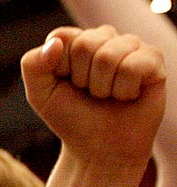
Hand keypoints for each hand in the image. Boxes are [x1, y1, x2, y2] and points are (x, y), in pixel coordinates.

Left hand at [22, 24, 166, 167]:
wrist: (99, 149)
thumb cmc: (71, 118)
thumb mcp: (39, 94)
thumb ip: (33, 64)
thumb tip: (55, 42)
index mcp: (77, 41)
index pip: (62, 37)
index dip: (60, 68)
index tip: (66, 85)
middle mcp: (105, 38)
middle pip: (85, 44)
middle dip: (81, 79)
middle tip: (90, 94)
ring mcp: (131, 47)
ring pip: (108, 56)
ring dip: (102, 87)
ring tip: (107, 96)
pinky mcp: (153, 60)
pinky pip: (133, 67)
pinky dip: (124, 90)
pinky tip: (127, 96)